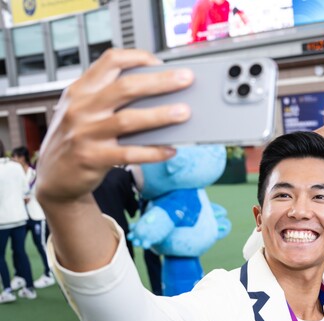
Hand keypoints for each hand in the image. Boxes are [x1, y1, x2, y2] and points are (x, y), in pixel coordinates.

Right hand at [37, 48, 192, 206]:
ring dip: (160, 115)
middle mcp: (81, 109)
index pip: (110, 62)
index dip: (137, 58)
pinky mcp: (93, 159)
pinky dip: (153, 152)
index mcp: (80, 91)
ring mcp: (86, 134)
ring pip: (129, 120)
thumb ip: (110, 99)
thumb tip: (158, 94)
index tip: (159, 61)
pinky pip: (130, 154)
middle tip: (186, 79)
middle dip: (160, 82)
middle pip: (126, 88)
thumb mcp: (82, 111)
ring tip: (185, 112)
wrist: (54, 177)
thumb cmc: (76, 140)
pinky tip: (170, 150)